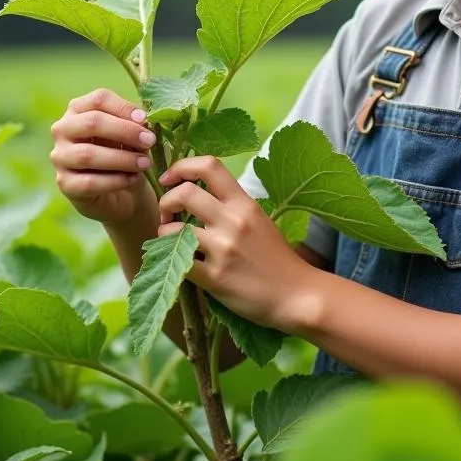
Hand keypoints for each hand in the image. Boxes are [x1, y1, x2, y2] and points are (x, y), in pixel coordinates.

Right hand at [50, 88, 157, 228]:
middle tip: (150, 141)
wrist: (119, 193)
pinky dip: (114, 181)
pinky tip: (132, 179)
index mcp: (79, 109)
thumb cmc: (124, 154)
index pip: (99, 99)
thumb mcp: (131, 136)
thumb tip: (145, 120)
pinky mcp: (64, 183)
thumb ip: (135, 125)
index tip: (145, 119)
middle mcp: (63, 129)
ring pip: (87, 154)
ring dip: (122, 159)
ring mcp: (60, 156)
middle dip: (125, 131)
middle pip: (92, 122)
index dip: (124, 107)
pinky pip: (88, 182)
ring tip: (145, 163)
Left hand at [157, 156, 312, 329]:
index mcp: (244, 203)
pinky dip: (171, 260)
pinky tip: (179, 262)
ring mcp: (223, 249)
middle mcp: (233, 221)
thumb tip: (199, 194)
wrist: (296, 294)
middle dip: (166, 201)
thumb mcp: (259, 220)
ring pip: (173, 229)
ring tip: (172, 240)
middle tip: (169, 214)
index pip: (209, 165)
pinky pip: (178, 262)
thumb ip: (232, 206)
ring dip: (164, 233)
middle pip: (184, 193)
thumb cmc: (276, 258)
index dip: (182, 166)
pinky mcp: (215, 278)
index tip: (171, 179)